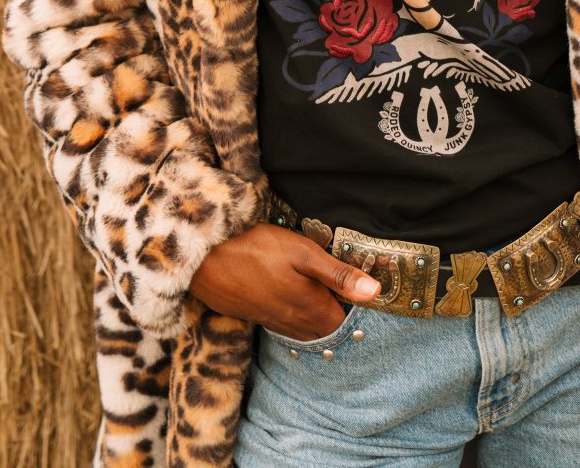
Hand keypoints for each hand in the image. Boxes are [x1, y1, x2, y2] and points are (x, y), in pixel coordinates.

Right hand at [188, 221, 381, 338]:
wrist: (204, 259)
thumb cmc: (256, 249)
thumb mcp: (303, 253)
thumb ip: (339, 275)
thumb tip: (375, 292)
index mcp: (311, 309)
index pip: (346, 322)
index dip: (356, 308)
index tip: (361, 289)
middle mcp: (294, 323)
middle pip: (327, 330)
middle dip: (339, 315)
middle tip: (346, 291)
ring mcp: (274, 322)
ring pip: (306, 330)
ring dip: (318, 317)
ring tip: (324, 294)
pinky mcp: (257, 317)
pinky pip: (287, 326)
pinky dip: (298, 316)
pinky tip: (295, 298)